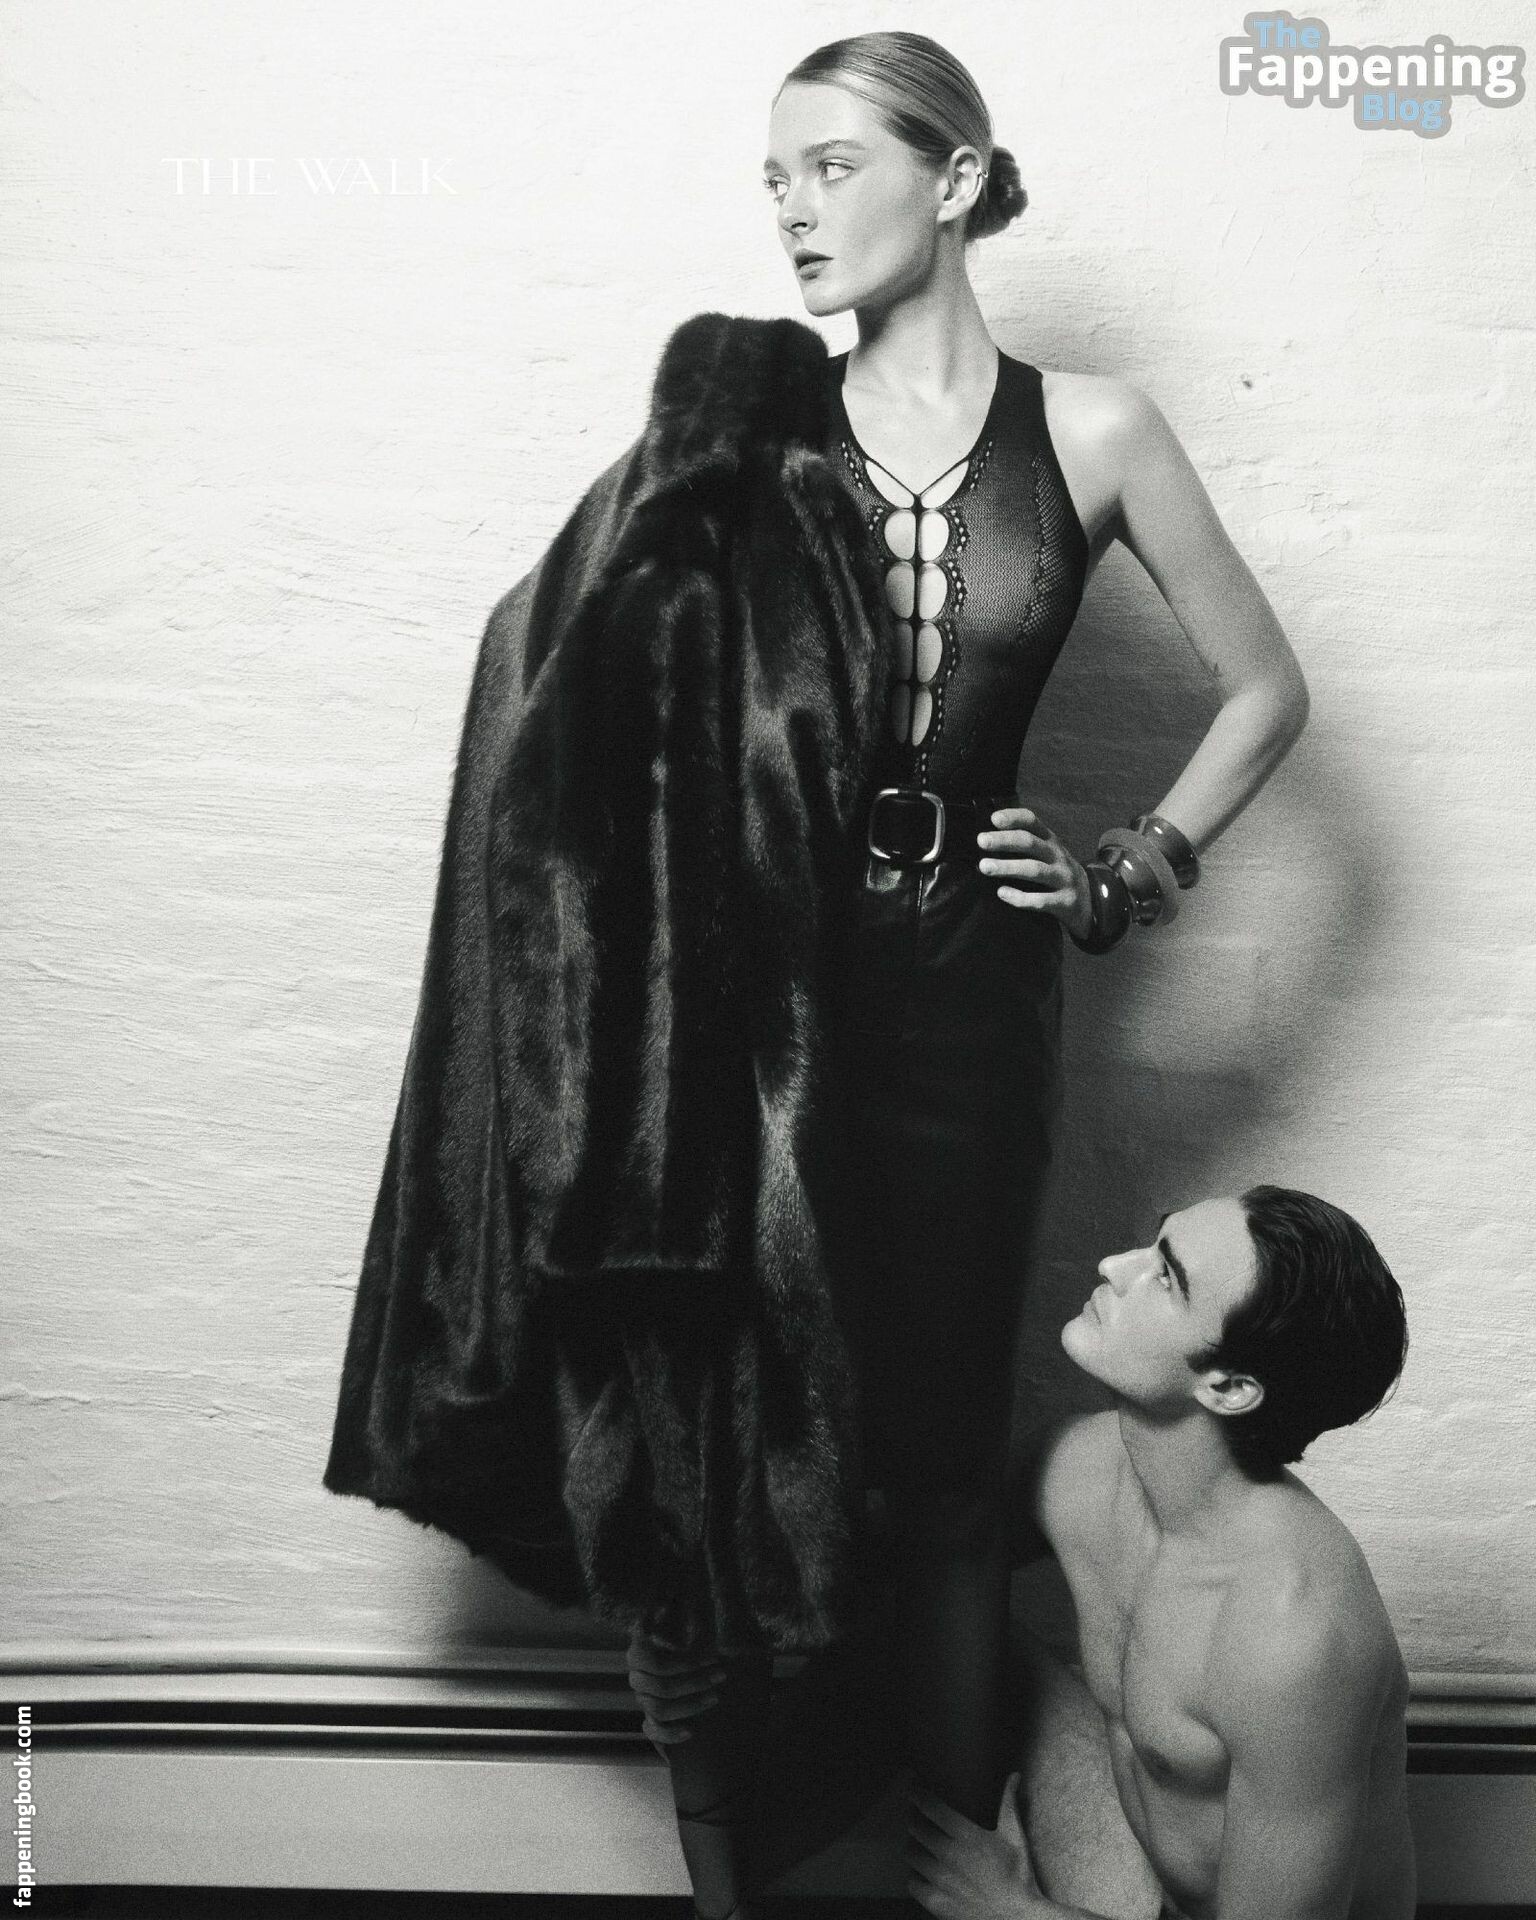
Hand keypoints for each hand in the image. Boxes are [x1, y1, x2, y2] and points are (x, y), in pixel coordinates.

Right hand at [625, 1621, 725, 1755]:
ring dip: (690, 1704)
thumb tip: (675, 1601)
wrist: (688, 1668)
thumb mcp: (691, 1625)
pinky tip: (690, 1732)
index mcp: (640, 1651)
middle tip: (721, 1675)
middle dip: (694, 1681)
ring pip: (659, 1708)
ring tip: (715, 1697)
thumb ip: (688, 1614)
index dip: (684, 1661)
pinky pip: (653, 1733)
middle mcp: (637, 1676)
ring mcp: (642, 1699)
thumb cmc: (689, 1639)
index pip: (652, 1659)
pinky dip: (670, 1734)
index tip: (712, 1656)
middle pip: (661, 1685)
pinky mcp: (650, 1721)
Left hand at [907, 1771, 1047, 1917]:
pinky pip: (912, 1883)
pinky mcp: (936, 1903)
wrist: (1017, 1919)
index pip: (930, 1807)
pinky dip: (916, 1876)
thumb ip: (1009, 1804)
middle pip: (915, 1828)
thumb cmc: (1018, 1877)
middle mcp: (948, 1855)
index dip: (917, 1794)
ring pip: (911, 1854)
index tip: (912, 1788)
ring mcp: (940, 1880)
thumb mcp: (1015, 1838)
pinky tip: (924, 1875)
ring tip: (921, 1846)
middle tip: (917, 1818)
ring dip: (914, 1847)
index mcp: (966, 1835)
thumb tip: (1015, 1775)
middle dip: (914, 1820)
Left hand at [975, 807, 1092, 941]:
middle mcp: (1058, 856)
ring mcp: (1064, 879)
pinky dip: (1020, 897)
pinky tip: (1002, 893)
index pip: (1033, 822)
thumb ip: (1026, 844)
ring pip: (1034, 870)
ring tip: (984, 867)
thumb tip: (988, 838)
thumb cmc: (1058, 874)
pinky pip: (1041, 900)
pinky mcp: (1065, 902)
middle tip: (981, 841)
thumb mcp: (1048, 854)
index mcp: (1051, 841)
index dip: (1014, 818)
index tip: (994, 819)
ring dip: (1008, 867)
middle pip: (1030, 843)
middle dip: (1005, 840)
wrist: (1092, 902)